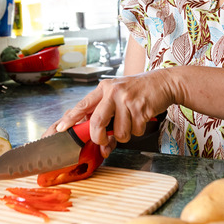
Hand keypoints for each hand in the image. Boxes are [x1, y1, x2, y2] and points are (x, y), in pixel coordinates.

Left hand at [44, 69, 174, 155]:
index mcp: (104, 88)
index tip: (60, 129)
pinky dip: (138, 130)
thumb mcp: (117, 95)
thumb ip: (105, 113)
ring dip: (126, 134)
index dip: (70, 119)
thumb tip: (97, 141)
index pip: (82, 105)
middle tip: (105, 140)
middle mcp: (113, 92)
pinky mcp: (141, 108)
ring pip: (119, 132)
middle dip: (100, 137)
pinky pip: (135, 131)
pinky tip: (141, 117)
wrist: (163, 83)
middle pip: (97, 123)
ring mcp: (127, 100)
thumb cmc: (138, 91)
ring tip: (131, 120)